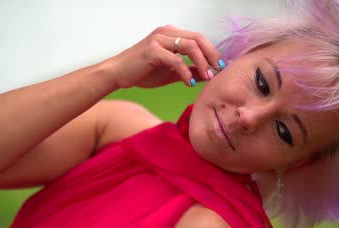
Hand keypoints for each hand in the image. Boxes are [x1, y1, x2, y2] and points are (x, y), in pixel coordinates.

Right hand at [103, 25, 223, 88]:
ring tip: (207, 77)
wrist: (117, 75)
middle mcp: (166, 32)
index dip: (212, 51)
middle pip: (198, 38)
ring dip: (202, 62)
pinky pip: (176, 60)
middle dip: (211, 55)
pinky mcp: (153, 50)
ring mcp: (159, 39)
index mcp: (171, 34)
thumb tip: (207, 75)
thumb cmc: (142, 72)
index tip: (220, 66)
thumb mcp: (170, 72)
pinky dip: (186, 72)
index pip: (198, 38)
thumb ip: (188, 70)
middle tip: (219, 70)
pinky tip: (189, 83)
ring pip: (190, 46)